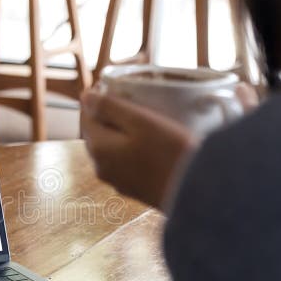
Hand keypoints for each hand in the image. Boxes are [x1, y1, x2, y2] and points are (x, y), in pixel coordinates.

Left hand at [81, 90, 196, 209]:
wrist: (196, 193)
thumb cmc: (171, 153)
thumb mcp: (141, 121)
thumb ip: (110, 107)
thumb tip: (84, 96)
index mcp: (98, 148)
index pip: (86, 116)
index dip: (97, 98)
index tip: (114, 86)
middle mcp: (101, 167)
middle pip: (96, 133)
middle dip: (108, 116)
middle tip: (130, 100)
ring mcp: (116, 181)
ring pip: (110, 148)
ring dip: (119, 133)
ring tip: (141, 120)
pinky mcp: (133, 189)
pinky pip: (124, 162)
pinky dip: (130, 149)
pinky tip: (148, 144)